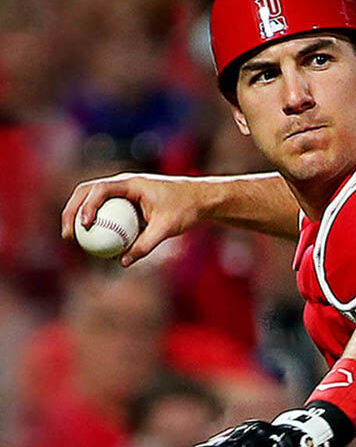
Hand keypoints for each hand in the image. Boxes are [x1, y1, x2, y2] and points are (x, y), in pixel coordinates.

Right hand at [61, 173, 204, 266]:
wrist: (199, 199)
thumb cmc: (185, 209)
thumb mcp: (166, 229)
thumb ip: (145, 245)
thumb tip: (122, 262)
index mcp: (131, 183)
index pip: (100, 189)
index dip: (87, 206)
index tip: (84, 225)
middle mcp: (123, 184)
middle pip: (87, 192)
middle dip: (72, 211)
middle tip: (67, 234)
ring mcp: (123, 192)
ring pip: (93, 201)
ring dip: (79, 216)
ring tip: (71, 239)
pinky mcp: (126, 203)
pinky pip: (106, 213)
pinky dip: (97, 225)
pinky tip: (93, 245)